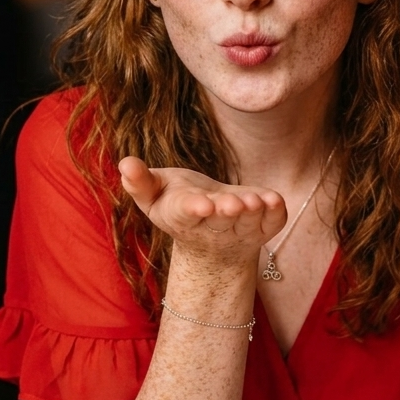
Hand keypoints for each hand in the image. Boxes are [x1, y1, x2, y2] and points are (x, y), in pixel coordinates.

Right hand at [119, 157, 285, 261]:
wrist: (210, 236)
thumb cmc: (176, 203)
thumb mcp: (154, 193)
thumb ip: (139, 181)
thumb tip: (125, 163)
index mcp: (183, 217)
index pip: (188, 214)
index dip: (195, 209)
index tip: (202, 204)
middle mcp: (212, 228)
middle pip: (220, 221)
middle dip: (227, 212)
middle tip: (234, 203)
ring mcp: (239, 231)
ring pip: (247, 223)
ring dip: (253, 213)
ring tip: (255, 201)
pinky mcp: (262, 228)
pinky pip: (271, 223)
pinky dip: (274, 214)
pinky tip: (274, 200)